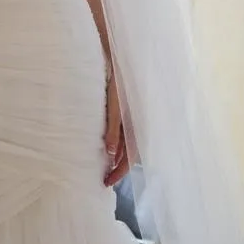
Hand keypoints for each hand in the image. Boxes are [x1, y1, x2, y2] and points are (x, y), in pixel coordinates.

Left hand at [104, 71, 129, 186]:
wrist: (123, 60)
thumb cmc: (120, 83)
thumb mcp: (115, 107)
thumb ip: (114, 130)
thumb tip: (111, 153)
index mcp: (137, 126)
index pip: (130, 158)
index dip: (119, 172)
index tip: (106, 182)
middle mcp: (138, 126)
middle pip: (130, 155)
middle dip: (118, 168)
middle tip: (105, 179)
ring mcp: (134, 121)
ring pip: (128, 146)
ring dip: (118, 158)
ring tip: (106, 167)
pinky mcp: (129, 114)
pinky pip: (126, 136)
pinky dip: (118, 146)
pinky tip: (110, 149)